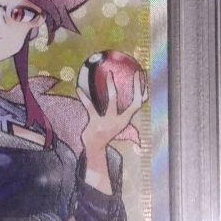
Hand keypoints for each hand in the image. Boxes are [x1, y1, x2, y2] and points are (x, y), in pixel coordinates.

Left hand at [77, 71, 146, 189]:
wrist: (94, 147)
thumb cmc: (105, 130)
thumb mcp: (117, 121)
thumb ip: (121, 110)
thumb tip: (122, 97)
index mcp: (125, 120)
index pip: (139, 104)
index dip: (142, 90)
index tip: (141, 76)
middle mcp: (120, 121)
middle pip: (134, 102)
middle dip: (137, 87)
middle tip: (136, 73)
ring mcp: (109, 122)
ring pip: (113, 100)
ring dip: (112, 86)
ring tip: (110, 74)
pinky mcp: (96, 123)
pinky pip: (90, 106)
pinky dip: (84, 97)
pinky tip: (78, 88)